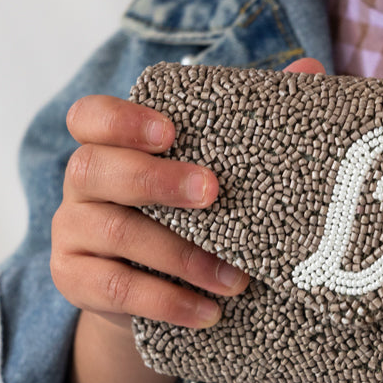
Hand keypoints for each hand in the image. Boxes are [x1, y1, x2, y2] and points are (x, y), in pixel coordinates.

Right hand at [51, 57, 323, 382]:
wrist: (160, 293)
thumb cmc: (192, 214)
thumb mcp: (216, 170)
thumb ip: (251, 121)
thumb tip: (310, 69)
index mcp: (112, 146)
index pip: (90, 117)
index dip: (121, 119)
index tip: (171, 131)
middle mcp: (82, 183)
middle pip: (95, 169)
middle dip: (156, 180)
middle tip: (213, 193)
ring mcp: (72, 233)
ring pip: (113, 232)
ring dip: (180, 256)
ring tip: (236, 280)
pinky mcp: (75, 280)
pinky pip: (114, 288)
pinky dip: (165, 301)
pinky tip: (208, 312)